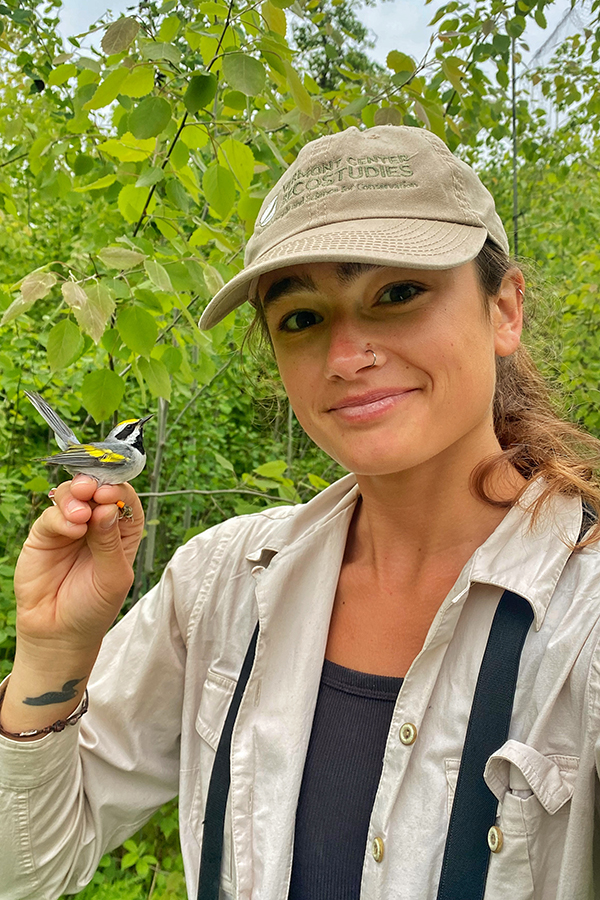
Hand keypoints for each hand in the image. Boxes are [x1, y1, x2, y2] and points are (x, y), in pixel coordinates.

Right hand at [14, 475, 143, 655]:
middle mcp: (97, 525)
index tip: (111, 494)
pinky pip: (52, 515)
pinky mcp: (45, 535)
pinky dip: (61, 517)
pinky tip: (71, 529)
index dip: (119, 491)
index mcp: (122, 532)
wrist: (58, 633)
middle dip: (95, 485)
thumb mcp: (113, 577)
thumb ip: (110, 543)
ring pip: (72, 496)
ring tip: (81, 516)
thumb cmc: (94, 608)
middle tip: (93, 491)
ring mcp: (70, 527)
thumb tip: (108, 508)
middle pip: (97, 490)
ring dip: (76, 498)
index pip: (125, 500)